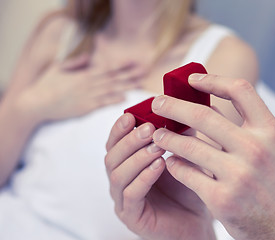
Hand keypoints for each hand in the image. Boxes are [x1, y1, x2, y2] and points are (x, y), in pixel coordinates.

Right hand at [17, 54, 142, 122]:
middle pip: (113, 78)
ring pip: (111, 90)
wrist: (36, 103)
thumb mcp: (59, 68)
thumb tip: (90, 57)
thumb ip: (76, 63)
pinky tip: (125, 98)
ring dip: (126, 86)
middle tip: (145, 71)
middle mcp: (88, 84)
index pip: (107, 68)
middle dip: (130, 75)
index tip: (134, 62)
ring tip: (140, 84)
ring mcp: (87, 96)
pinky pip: (102, 103)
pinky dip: (113, 100)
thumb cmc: (46, 85)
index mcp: (83, 74)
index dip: (122, 65)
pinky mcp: (84, 108)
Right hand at [104, 114, 215, 239]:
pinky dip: (143, 178)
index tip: (131, 114)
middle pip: (112, 156)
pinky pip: (131, 195)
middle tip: (149, 129)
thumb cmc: (188, 186)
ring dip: (137, 157)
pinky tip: (159, 167)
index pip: (115, 142)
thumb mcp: (184, 155)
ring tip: (157, 147)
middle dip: (130, 140)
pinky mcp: (132, 217)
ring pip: (118, 174)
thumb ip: (179, 134)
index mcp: (127, 163)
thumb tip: (182, 106)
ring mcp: (123, 200)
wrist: (197, 221)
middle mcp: (121, 180)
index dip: (120, 128)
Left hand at [150, 74, 274, 239]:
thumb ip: (248, 128)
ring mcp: (238, 174)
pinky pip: (186, 173)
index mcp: (271, 132)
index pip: (240, 90)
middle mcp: (256, 149)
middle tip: (156, 103)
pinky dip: (173, 164)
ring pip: (188, 145)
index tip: (191, 80)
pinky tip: (169, 162)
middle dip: (173, 106)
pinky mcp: (221, 199)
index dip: (213, 80)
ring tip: (156, 135)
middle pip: (204, 115)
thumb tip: (210, 104)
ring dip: (167, 137)